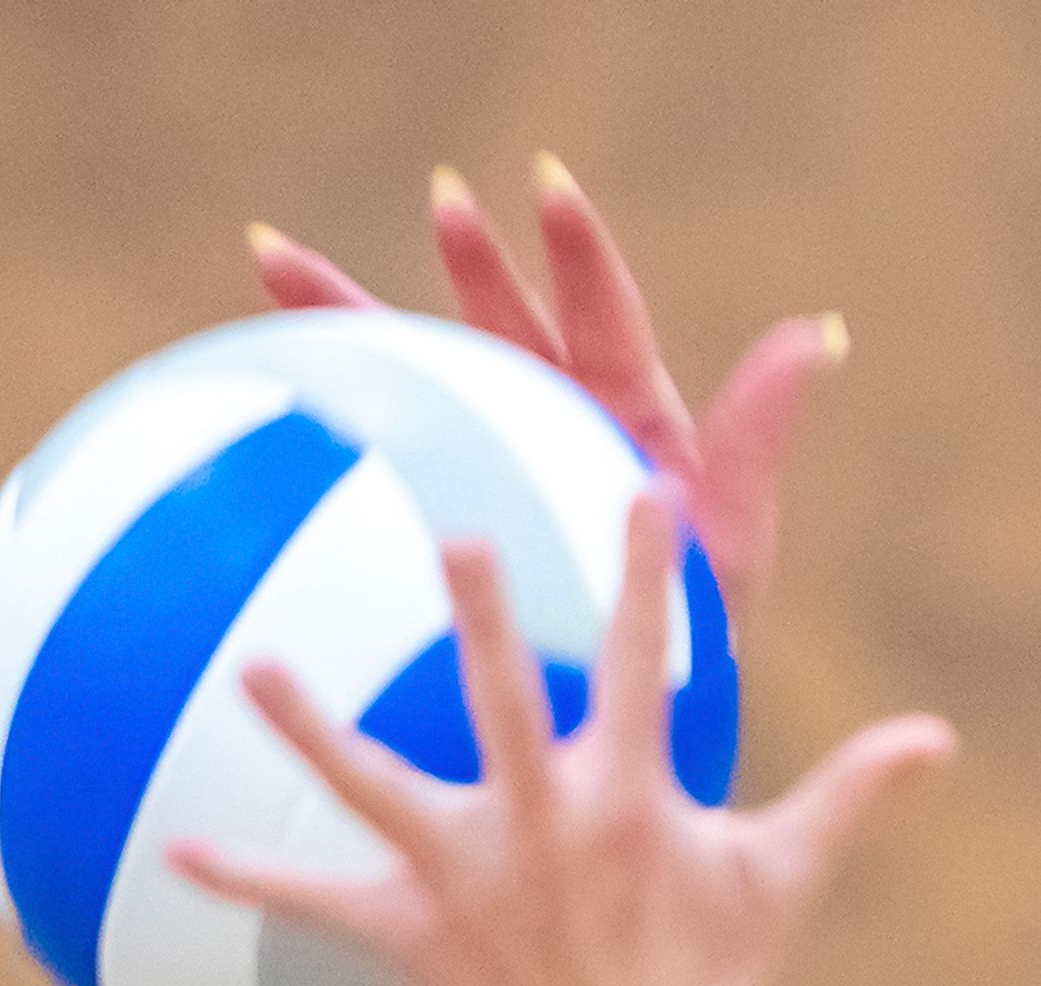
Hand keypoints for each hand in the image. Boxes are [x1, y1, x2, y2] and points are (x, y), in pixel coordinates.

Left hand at [171, 486, 951, 985]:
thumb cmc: (706, 985)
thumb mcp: (778, 883)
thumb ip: (850, 798)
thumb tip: (941, 739)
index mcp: (633, 801)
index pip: (653, 668)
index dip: (652, 577)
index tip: (645, 486)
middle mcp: (546, 828)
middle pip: (508, 703)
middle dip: (485, 616)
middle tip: (454, 529)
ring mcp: (471, 883)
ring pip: (380, 788)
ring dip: (312, 728)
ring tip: (249, 663)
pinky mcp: (412, 939)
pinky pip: (314, 905)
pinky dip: (245, 881)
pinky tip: (173, 849)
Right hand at [251, 156, 841, 630]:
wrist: (626, 745)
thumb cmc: (692, 653)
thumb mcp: (731, 548)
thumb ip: (756, 441)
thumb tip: (817, 334)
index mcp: (627, 423)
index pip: (602, 320)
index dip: (575, 252)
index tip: (545, 186)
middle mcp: (555, 434)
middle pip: (501, 330)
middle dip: (466, 264)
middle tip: (441, 203)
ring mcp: (490, 481)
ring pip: (415, 387)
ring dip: (348, 321)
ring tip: (273, 264)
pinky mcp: (430, 533)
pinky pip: (364, 487)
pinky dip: (301, 453)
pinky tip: (222, 426)